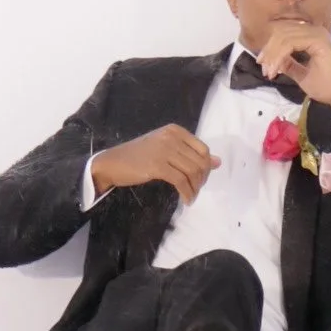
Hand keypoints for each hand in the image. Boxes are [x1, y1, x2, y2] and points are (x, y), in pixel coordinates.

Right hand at [90, 125, 218, 204]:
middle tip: (195, 191)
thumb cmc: (138, 156)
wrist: (112, 163)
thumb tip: (218, 162)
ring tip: (191, 197)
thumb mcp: (166, 149)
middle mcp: (171, 137)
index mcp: (175, 130)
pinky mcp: (157, 165)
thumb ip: (190, 153)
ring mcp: (164, 150)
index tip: (200, 180)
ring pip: (192, 172)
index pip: (203, 149)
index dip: (206, 167)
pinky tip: (186, 200)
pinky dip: (187, 193)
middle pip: (200, 162)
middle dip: (201, 180)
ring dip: (195, 188)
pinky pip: (181, 181)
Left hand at [256, 20, 330, 121]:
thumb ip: (289, 64)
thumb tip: (274, 60)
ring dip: (272, 54)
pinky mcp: (318, 41)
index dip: (270, 47)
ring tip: (269, 72)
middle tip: (264, 68)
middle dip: (268, 50)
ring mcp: (317, 34)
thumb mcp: (301, 74)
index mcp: (311, 36)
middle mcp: (314, 31)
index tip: (263, 64)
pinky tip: (276, 69)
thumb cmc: (327, 87)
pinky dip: (279, 56)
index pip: (284, 33)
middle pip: (281, 32)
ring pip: (284, 36)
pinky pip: (290, 43)